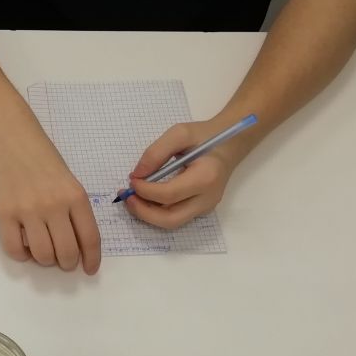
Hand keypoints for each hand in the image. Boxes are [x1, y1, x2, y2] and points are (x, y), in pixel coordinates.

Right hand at [0, 124, 100, 274]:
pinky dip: (22, 256)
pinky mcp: (4, 214)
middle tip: (64, 261)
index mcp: (75, 196)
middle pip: (66, 252)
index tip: (89, 269)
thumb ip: (74, 209)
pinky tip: (25, 248)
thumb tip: (76, 243)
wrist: (9, 136)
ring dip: (45, 261)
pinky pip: (14, 249)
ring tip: (44, 252)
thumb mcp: (68, 180)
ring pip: (42, 255)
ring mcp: (27, 210)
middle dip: (67, 263)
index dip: (92, 259)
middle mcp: (53, 205)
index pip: (89, 238)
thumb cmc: (41, 156)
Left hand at [123, 120, 245, 229]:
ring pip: (171, 222)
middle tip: (126, 197)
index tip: (131, 180)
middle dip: (143, 212)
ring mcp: (206, 207)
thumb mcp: (179, 133)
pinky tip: (145, 198)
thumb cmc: (204, 136)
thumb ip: (156, 153)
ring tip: (132, 198)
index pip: (169, 194)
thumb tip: (136, 175)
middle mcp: (207, 198)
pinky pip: (175, 217)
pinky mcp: (201, 209)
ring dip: (147, 214)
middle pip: (170, 219)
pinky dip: (156, 212)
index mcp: (206, 177)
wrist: (228, 144)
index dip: (145, 190)